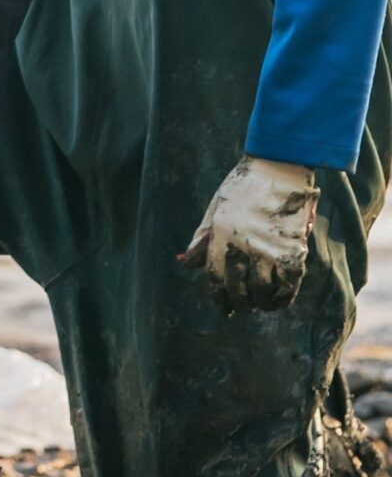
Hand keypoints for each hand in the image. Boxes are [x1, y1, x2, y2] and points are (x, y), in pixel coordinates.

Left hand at [180, 155, 318, 311]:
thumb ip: (202, 240)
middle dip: (241, 304)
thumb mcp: (215, 211)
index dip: (219, 299)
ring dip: (262, 303)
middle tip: (244, 307)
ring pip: (264, 291)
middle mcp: (243, 246)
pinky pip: (290, 283)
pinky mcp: (294, 248)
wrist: (277, 166)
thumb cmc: (242, 188)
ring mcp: (269, 248)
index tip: (224, 309)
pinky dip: (285, 297)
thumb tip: (183, 263)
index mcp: (220, 236)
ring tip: (261, 305)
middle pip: (240, 289)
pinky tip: (280, 300)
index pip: (215, 279)